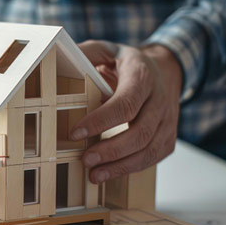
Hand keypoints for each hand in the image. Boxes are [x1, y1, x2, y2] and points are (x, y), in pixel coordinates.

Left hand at [72, 41, 182, 183]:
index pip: (125, 103)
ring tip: (94, 175)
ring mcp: (168, 120)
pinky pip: (153, 158)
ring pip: (149, 150)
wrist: (164, 69)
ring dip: (120, 166)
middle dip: (111, 150)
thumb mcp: (107, 50)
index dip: (100, 121)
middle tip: (85, 159)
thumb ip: (86, 54)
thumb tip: (57, 59)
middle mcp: (160, 99)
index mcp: (143, 76)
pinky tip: (109, 173)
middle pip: (140, 132)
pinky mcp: (168, 137)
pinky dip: (131, 168)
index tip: (75, 133)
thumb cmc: (127, 64)